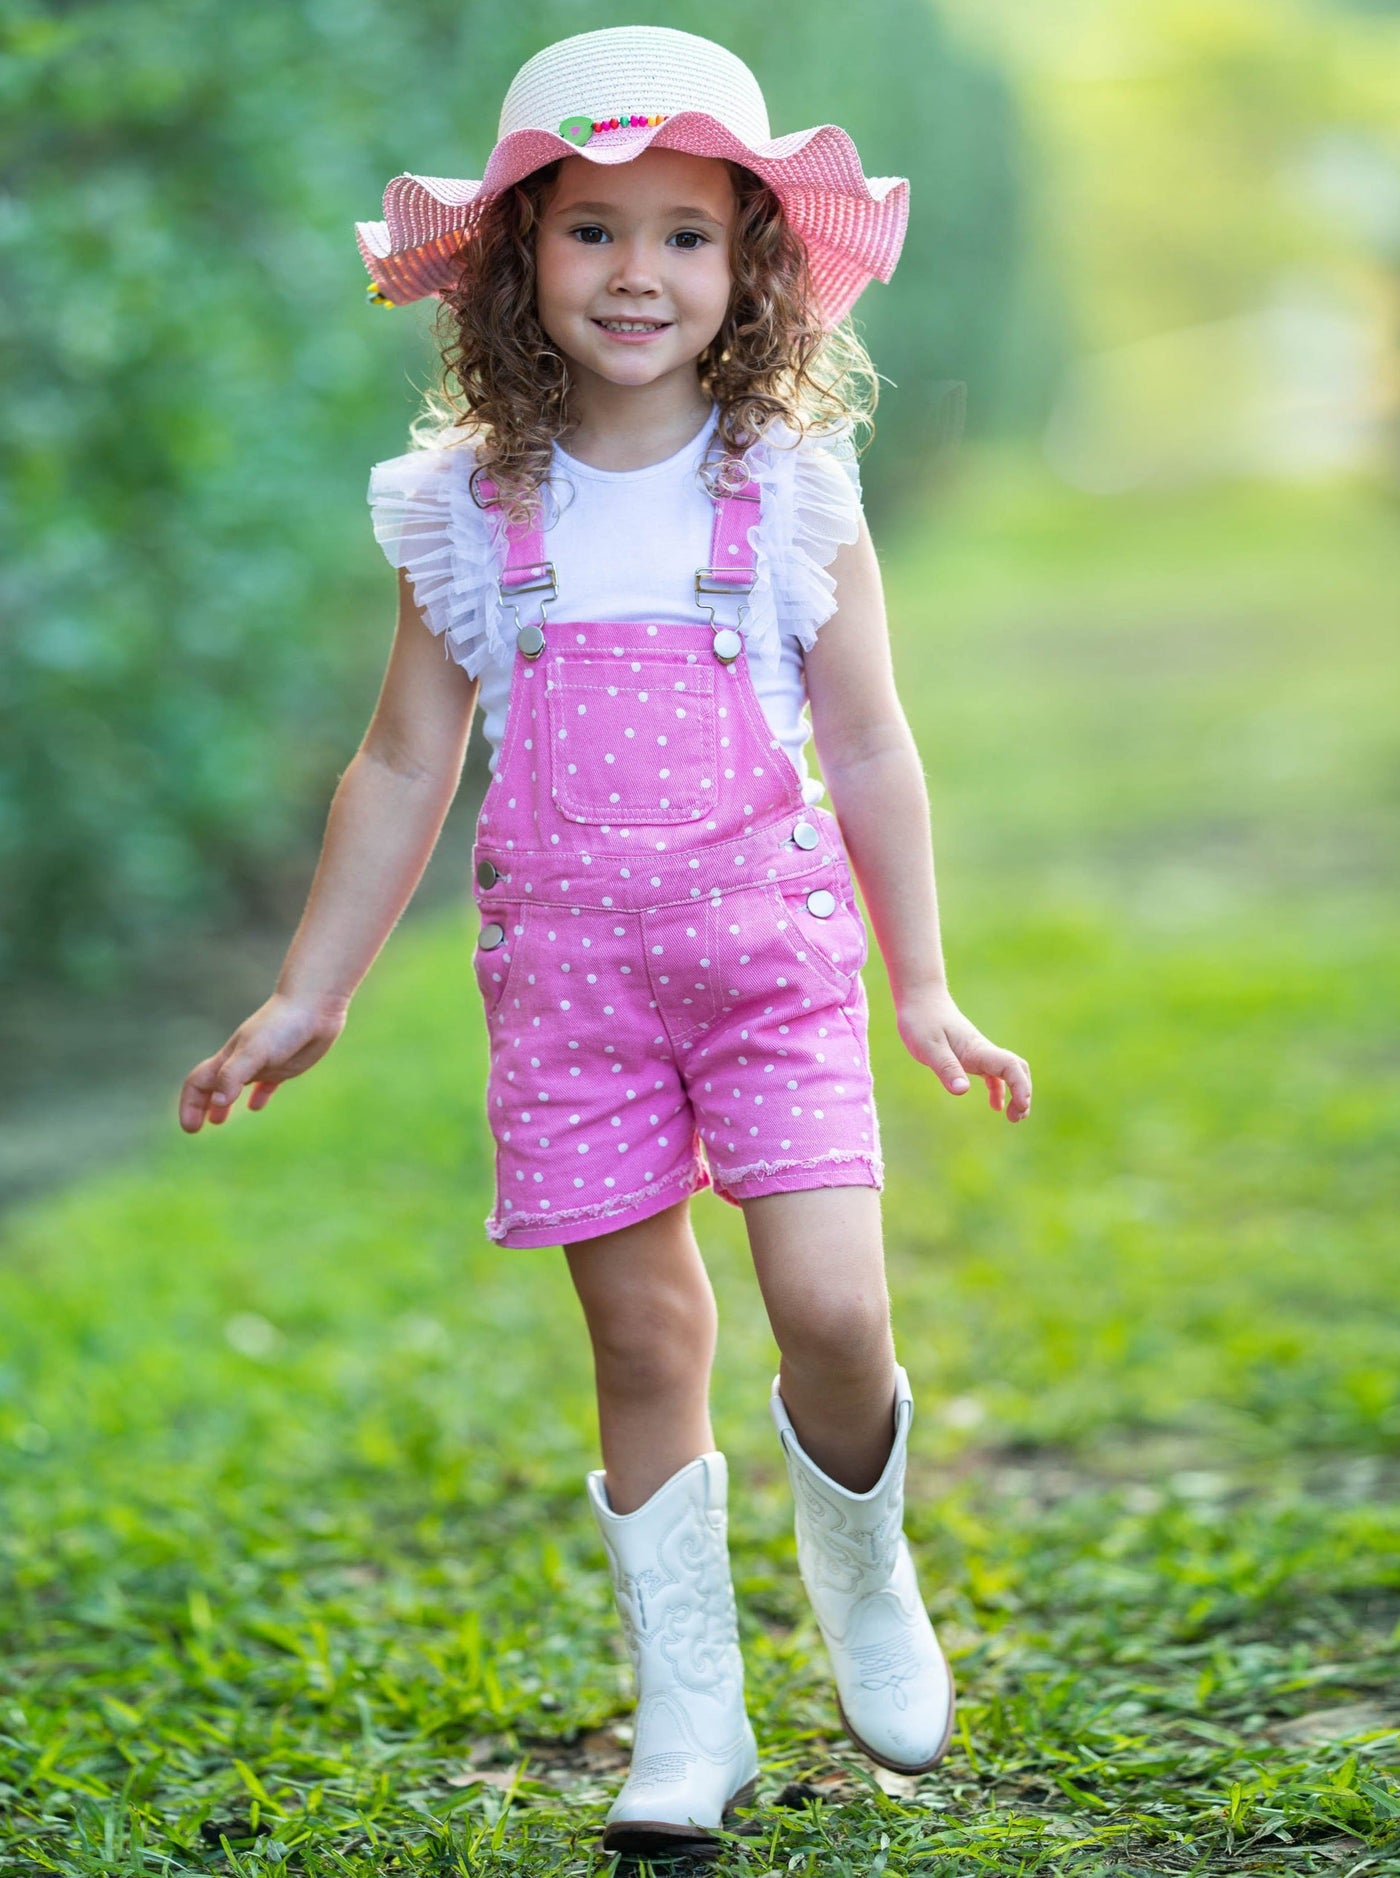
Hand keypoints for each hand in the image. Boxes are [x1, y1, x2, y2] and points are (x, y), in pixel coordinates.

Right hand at [178, 992, 348, 1132]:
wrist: (314, 1007)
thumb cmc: (282, 1026)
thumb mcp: (254, 1051)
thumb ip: (233, 1075)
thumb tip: (217, 1102)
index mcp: (229, 1058)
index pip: (198, 1082)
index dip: (190, 1104)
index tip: (190, 1129)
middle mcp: (242, 1061)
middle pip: (212, 1086)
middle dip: (200, 1106)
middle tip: (196, 1129)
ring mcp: (263, 1064)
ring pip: (235, 1086)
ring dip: (224, 1103)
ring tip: (218, 1121)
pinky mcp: (284, 1066)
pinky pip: (266, 1084)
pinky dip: (258, 1096)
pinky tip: (256, 1106)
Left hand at [895, 984, 1031, 1121]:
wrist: (919, 998)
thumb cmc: (921, 1020)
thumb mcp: (928, 1047)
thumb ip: (946, 1067)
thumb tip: (962, 1091)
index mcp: (977, 1049)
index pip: (1010, 1066)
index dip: (1021, 1086)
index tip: (1021, 1105)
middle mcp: (983, 1051)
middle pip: (1017, 1070)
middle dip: (1024, 1093)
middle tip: (1017, 1118)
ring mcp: (979, 1053)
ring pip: (1008, 1072)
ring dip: (1016, 1093)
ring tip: (1013, 1117)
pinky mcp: (970, 1055)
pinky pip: (993, 1074)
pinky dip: (999, 1090)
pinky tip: (996, 1106)